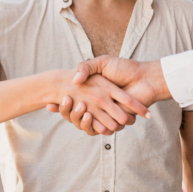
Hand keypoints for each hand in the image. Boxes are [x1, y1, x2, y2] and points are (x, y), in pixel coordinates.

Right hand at [47, 57, 165, 134]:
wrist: (145, 78)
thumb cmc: (125, 68)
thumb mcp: (101, 63)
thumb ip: (86, 67)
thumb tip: (73, 79)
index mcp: (94, 93)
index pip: (73, 101)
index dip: (61, 104)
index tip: (48, 103)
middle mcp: (97, 105)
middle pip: (74, 114)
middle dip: (63, 111)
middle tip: (50, 105)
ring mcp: (105, 114)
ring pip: (83, 123)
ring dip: (73, 117)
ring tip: (71, 105)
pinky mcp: (114, 121)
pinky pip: (96, 129)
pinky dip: (87, 124)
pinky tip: (83, 113)